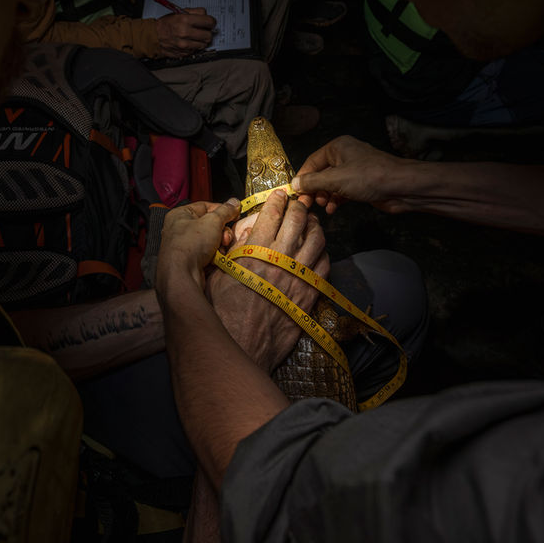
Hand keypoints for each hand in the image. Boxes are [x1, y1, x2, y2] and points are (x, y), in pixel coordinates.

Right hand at [155, 7, 216, 57]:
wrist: (154, 36)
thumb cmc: (166, 24)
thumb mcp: (179, 12)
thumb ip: (195, 12)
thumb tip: (207, 16)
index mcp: (185, 20)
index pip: (209, 22)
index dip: (212, 22)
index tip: (211, 23)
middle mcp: (185, 32)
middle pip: (208, 35)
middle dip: (208, 32)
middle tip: (204, 30)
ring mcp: (184, 44)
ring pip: (204, 44)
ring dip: (202, 40)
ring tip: (196, 36)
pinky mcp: (184, 52)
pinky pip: (196, 50)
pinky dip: (195, 46)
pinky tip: (189, 42)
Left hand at [157, 199, 239, 293]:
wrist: (182, 274)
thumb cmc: (189, 245)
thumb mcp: (213, 222)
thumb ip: (225, 211)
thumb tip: (233, 203)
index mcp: (181, 215)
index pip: (205, 206)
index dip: (221, 209)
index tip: (234, 213)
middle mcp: (180, 229)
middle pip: (210, 225)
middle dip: (222, 231)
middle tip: (225, 237)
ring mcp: (185, 246)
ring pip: (211, 240)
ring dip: (220, 244)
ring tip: (219, 248)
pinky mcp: (190, 261)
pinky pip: (208, 253)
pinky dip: (215, 255)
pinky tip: (217, 258)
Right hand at [207, 190, 328, 370]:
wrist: (242, 347)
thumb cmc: (223, 312)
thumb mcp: (217, 275)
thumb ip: (232, 250)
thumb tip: (245, 232)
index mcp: (256, 252)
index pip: (272, 214)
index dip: (277, 199)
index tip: (279, 195)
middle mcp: (281, 260)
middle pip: (298, 220)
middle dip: (299, 206)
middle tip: (297, 204)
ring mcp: (299, 277)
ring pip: (317, 239)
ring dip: (315, 226)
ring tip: (310, 223)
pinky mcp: (310, 295)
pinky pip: (325, 265)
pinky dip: (323, 253)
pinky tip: (317, 251)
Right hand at [291, 135, 416, 213]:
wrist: (401, 187)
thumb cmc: (370, 177)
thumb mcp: (335, 179)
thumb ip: (313, 182)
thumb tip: (294, 184)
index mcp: (337, 147)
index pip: (312, 162)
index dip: (303, 178)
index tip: (296, 193)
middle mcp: (345, 156)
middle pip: (321, 174)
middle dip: (314, 189)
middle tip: (308, 203)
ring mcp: (354, 171)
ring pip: (331, 184)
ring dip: (325, 196)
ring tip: (324, 206)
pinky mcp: (361, 184)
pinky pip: (342, 191)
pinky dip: (336, 200)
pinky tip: (334, 209)